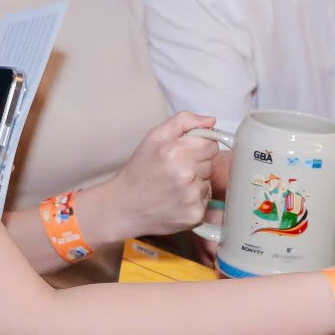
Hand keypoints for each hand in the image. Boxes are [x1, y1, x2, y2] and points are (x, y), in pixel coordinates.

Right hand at [83, 113, 221, 240]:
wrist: (123, 206)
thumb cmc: (139, 170)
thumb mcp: (154, 137)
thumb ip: (183, 121)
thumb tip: (211, 120)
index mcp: (176, 152)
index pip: (211, 144)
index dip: (198, 147)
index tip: (184, 154)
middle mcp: (186, 174)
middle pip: (211, 163)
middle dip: (196, 164)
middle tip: (175, 171)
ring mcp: (191, 196)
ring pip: (208, 182)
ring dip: (196, 183)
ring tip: (174, 186)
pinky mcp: (195, 214)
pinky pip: (206, 200)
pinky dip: (194, 200)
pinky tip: (176, 199)